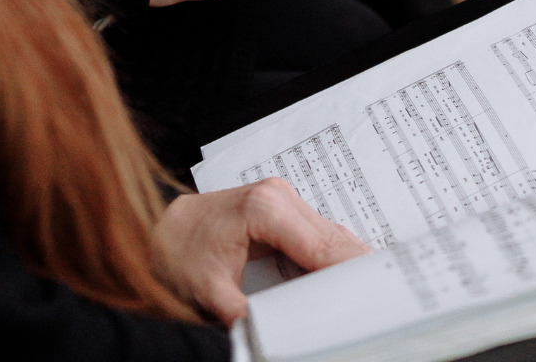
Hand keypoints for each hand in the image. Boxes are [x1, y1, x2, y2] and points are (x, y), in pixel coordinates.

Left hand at [150, 178, 369, 325]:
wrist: (156, 232)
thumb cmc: (175, 257)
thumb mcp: (210, 295)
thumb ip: (248, 317)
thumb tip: (276, 339)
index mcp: (264, 209)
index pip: (323, 246)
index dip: (351, 272)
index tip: (376, 292)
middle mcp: (278, 195)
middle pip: (334, 239)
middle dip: (356, 270)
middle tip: (379, 299)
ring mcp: (282, 197)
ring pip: (330, 235)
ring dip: (345, 264)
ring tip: (365, 294)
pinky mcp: (282, 205)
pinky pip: (317, 234)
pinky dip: (330, 257)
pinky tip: (340, 280)